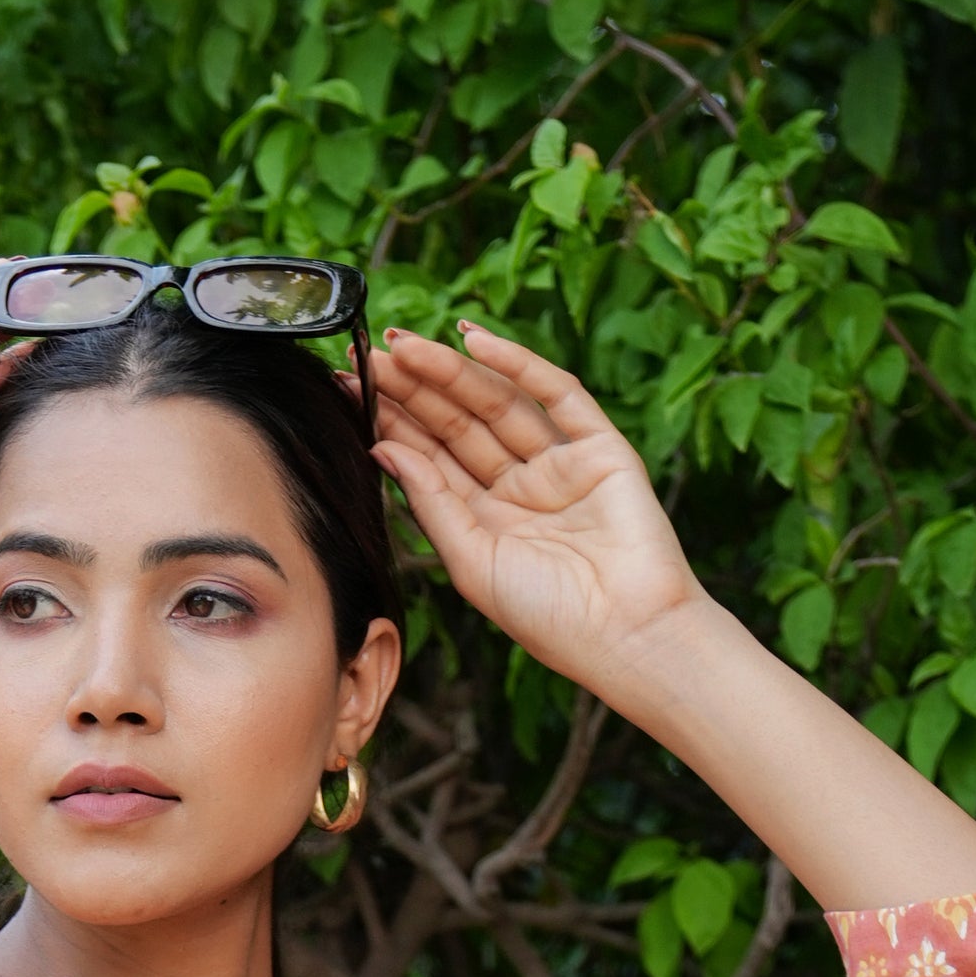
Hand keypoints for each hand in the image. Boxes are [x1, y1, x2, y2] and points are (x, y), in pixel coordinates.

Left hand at [372, 323, 709, 699]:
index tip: (350, 389)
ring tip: (407, 348)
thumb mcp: (470, 562)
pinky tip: (474, 341)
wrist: (625, 635)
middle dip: (415, 390)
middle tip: (372, 356)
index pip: (431, 457)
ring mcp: (559, 463)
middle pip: (458, 424)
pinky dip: (518, 365)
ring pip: (497, 404)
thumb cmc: (548, 617)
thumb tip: (382, 448)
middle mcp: (519, 486)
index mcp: (485, 519)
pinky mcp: (600, 446)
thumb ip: (431, 502)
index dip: (392, 422)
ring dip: (452, 373)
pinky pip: (556, 393)